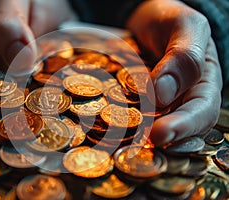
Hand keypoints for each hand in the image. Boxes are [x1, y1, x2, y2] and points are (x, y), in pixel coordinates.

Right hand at [0, 0, 73, 146]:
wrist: (51, 5)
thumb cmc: (23, 0)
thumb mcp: (9, 1)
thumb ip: (7, 24)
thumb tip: (20, 59)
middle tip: (4, 155)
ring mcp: (20, 88)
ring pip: (16, 116)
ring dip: (24, 134)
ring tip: (37, 152)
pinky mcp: (42, 91)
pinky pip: (45, 108)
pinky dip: (51, 120)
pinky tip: (64, 131)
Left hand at [127, 0, 221, 145]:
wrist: (147, 20)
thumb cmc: (170, 21)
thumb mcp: (184, 26)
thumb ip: (183, 56)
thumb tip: (163, 94)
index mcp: (204, 84)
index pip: (201, 112)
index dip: (183, 126)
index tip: (160, 134)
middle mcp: (182, 100)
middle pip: (178, 130)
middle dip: (157, 141)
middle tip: (136, 146)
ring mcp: (157, 105)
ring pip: (153, 129)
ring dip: (137, 139)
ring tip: (118, 144)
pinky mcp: (135, 104)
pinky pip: (131, 118)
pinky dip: (121, 126)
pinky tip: (106, 130)